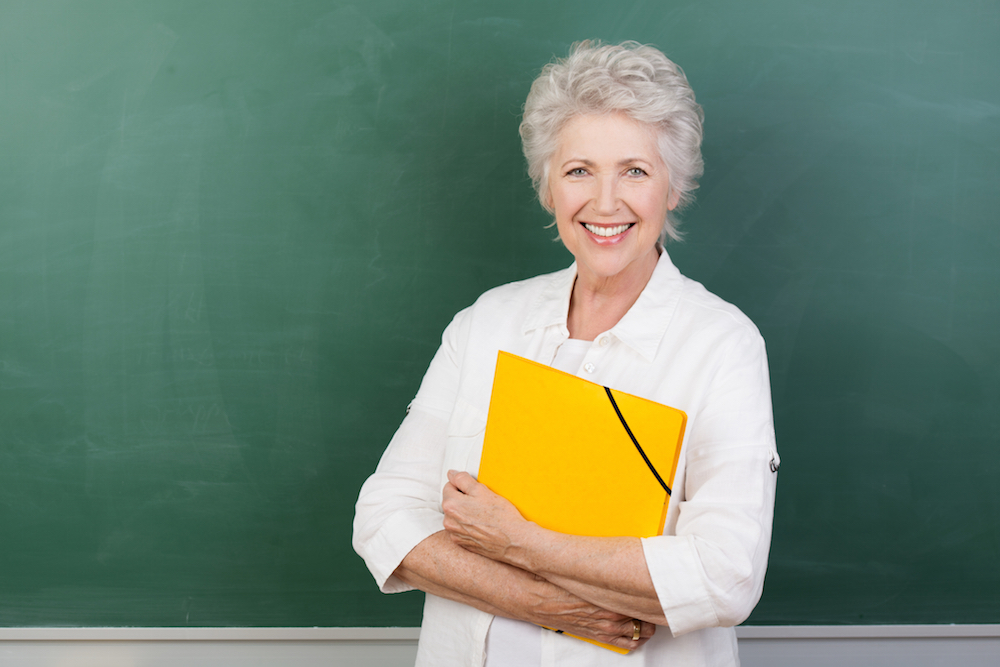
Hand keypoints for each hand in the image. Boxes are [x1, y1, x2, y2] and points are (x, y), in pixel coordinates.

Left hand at [441, 470, 527, 563]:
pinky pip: (460, 528)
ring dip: (464, 513)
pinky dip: (468, 525)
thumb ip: (462, 480)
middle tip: (481, 503)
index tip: (475, 492)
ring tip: (482, 516)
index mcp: (450, 505)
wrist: (513, 541)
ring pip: (456, 516)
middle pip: (451, 502)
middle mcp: (448, 521)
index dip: (463, 486)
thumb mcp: (482, 491)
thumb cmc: (500, 515)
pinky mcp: (461, 543)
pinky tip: (481, 525)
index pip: (449, 486)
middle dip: (463, 499)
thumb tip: (451, 474)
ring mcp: (454, 534)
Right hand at [526, 577, 656, 650]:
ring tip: (650, 615)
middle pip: (645, 617)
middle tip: (656, 601)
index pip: (642, 599)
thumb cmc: (556, 584)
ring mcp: (605, 629)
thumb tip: (623, 558)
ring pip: (639, 633)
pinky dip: (634, 639)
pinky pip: (625, 643)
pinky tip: (638, 632)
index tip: (659, 589)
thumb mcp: (584, 571)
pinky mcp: (598, 636)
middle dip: (652, 610)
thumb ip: (605, 568)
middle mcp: (610, 616)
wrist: (534, 599)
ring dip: (645, 625)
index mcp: (609, 597)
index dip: (654, 595)